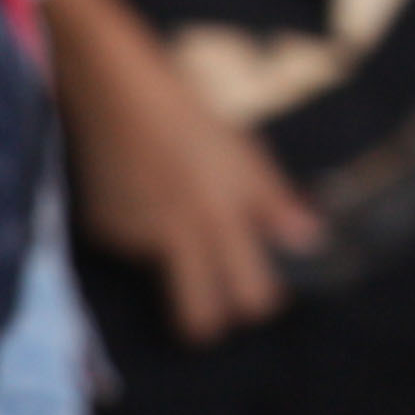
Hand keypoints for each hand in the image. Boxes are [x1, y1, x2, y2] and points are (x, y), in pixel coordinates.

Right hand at [46, 0, 321, 341]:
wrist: (114, 92)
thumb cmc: (189, 118)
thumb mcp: (243, 155)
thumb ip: (274, 203)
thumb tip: (310, 241)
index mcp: (223, 216)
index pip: (252, 296)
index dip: (258, 302)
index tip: (258, 288)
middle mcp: (180, 238)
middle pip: (199, 322)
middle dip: (210, 322)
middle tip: (216, 298)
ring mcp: (138, 240)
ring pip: (163, 280)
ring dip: (173, 261)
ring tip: (172, 209)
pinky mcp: (104, 234)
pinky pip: (131, 250)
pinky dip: (139, 234)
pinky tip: (140, 194)